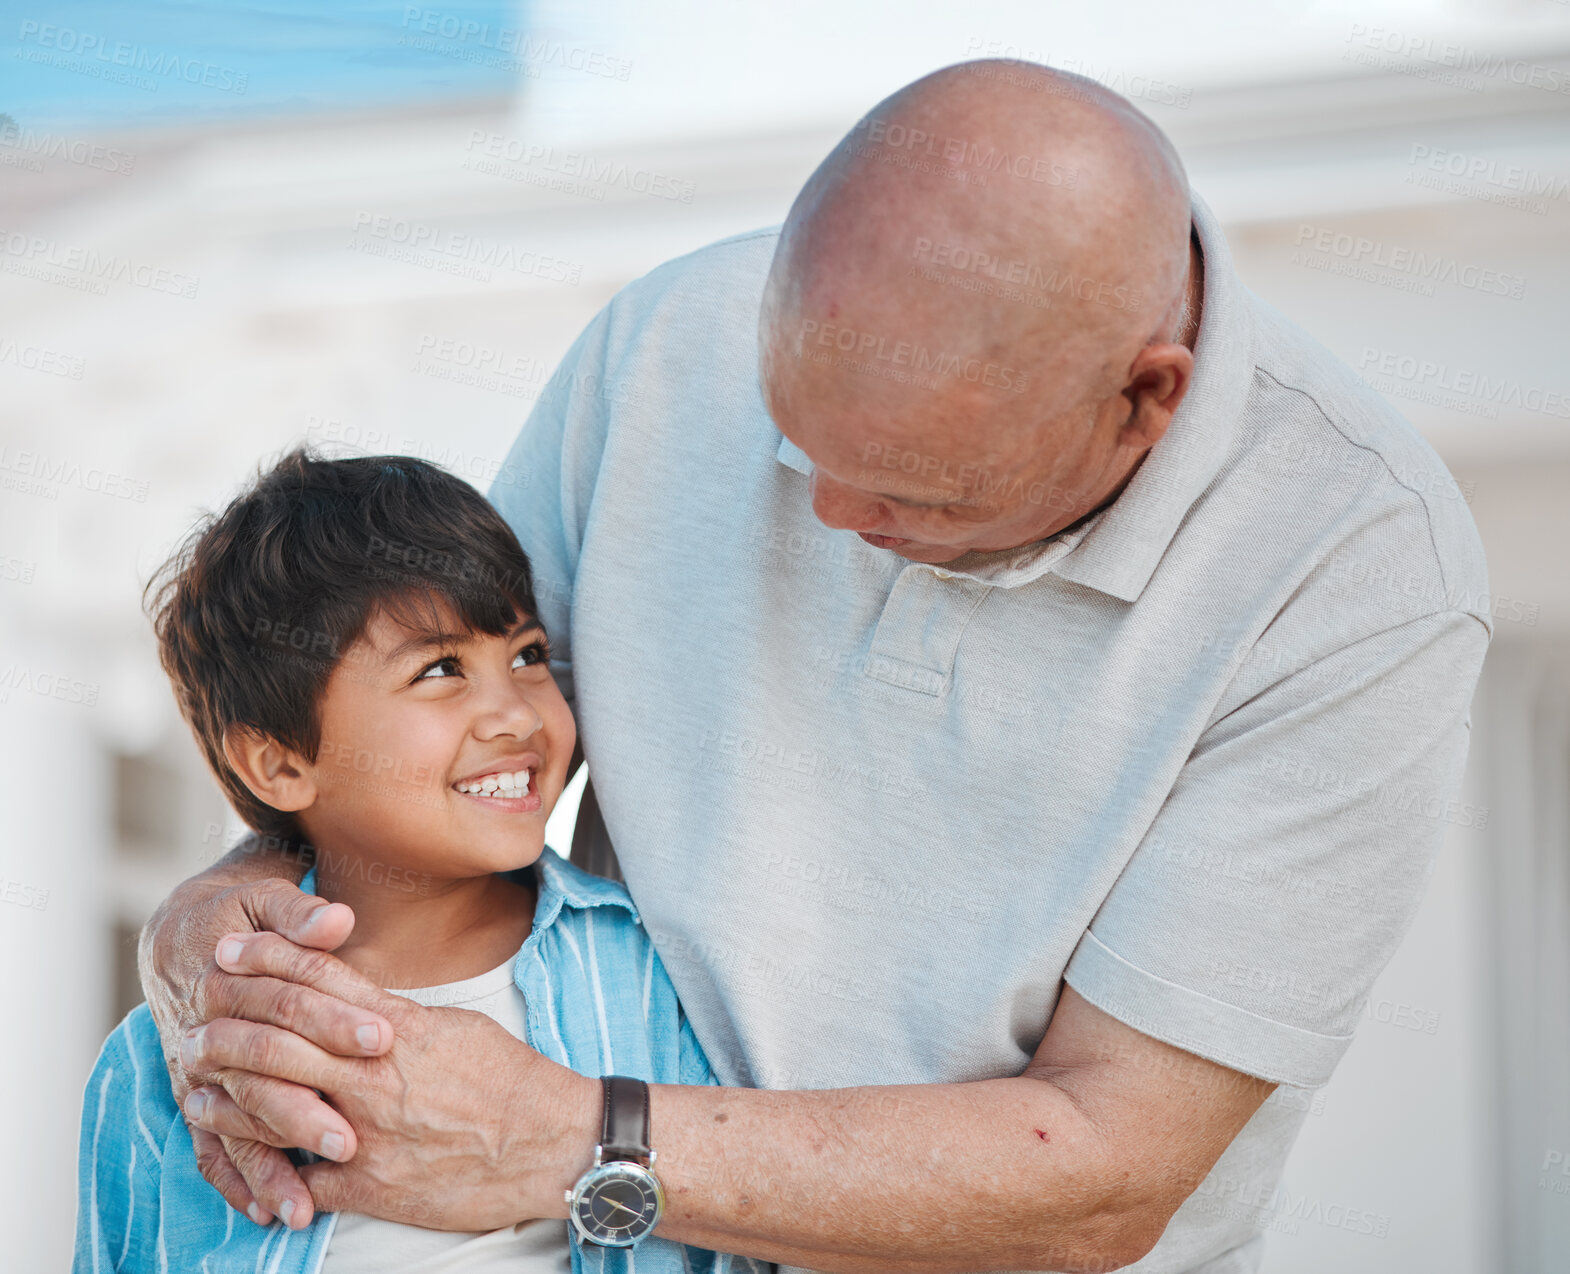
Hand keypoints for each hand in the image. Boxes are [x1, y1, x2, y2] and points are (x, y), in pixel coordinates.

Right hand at [139, 873, 391, 1226]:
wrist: (182, 936)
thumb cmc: (242, 915)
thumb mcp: (266, 899)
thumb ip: (299, 913)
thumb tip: (336, 919)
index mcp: (227, 977)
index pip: (287, 1002)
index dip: (334, 1019)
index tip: (385, 1039)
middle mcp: (206, 1029)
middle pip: (262, 1070)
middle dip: (305, 1108)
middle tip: (353, 1141)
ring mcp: (199, 1071)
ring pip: (233, 1123)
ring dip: (268, 1165)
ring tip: (305, 1208)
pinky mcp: (198, 1100)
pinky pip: (211, 1148)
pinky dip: (236, 1181)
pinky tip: (267, 1213)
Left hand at [180, 931, 601, 1230]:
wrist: (552, 1142)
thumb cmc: (511, 1080)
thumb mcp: (455, 1027)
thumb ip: (398, 1015)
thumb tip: (358, 1002)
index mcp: (398, 1027)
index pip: (320, 977)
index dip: (268, 957)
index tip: (230, 947)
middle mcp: (375, 1073)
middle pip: (282, 1035)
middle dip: (230, 1020)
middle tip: (195, 1012)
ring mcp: (368, 1130)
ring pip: (275, 1105)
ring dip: (228, 1096)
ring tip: (197, 1088)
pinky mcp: (372, 1183)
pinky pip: (302, 1177)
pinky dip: (268, 1170)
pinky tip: (241, 1161)